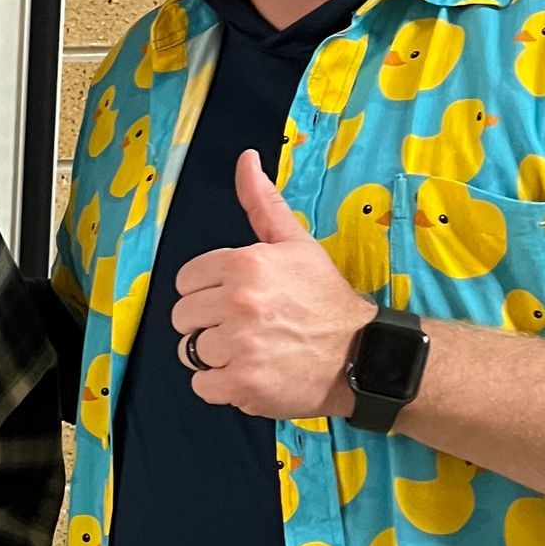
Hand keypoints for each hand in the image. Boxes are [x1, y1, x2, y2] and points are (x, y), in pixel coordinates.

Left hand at [169, 149, 372, 420]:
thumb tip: (245, 158)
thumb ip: (262, 203)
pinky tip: (251, 374)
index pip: (185, 281)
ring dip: (215, 356)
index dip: (207, 292)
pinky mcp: (243, 385)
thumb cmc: (324, 297)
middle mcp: (238, 303)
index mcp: (244, 264)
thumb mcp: (296, 243)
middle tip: (245, 327)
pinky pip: (202, 386)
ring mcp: (239, 346)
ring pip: (190, 352)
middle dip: (207, 323)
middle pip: (182, 317)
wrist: (362, 354)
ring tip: (251, 351)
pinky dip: (221, 386)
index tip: (236, 300)